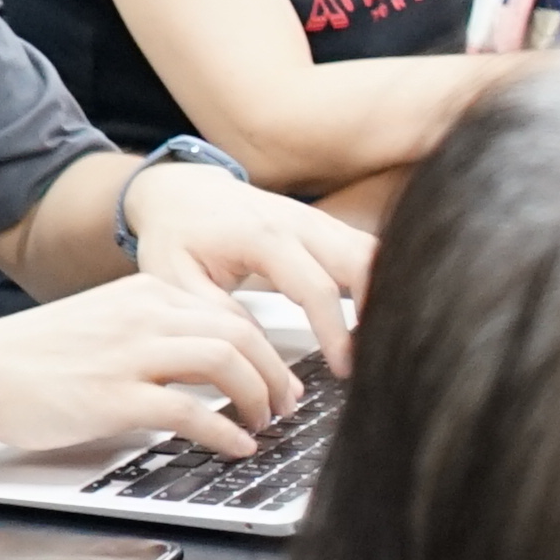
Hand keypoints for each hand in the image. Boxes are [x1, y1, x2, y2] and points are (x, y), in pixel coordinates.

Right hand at [0, 269, 300, 463]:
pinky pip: (190, 411)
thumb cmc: (34, 355)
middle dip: (276, 372)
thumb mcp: (105, 322)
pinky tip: (236, 445)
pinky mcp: (114, 397)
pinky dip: (224, 430)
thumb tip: (208, 358)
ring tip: (265, 423)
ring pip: (225, 362)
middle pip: (241, 332)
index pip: (230, 311)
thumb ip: (154, 331)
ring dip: (258, 396)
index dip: (268, 347)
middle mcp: (143, 315)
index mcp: (145, 293)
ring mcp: (129, 354)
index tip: (280, 374)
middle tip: (287, 403)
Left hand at [125, 163, 374, 376]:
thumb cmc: (175, 235)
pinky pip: (365, 248)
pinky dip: (378, 279)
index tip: (344, 369)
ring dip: (384, 294)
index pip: (316, 289)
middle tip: (377, 357)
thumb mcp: (178, 283)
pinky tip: (375, 314)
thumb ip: (222, 318)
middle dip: (378, 311)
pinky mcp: (322, 224)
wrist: (178, 190)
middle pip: (363, 262)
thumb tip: (263, 361)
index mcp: (262, 236)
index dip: (336, 333)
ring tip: (380, 341)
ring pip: (372, 252)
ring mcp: (315, 219)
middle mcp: (298, 221)